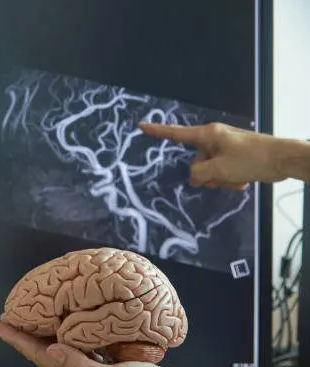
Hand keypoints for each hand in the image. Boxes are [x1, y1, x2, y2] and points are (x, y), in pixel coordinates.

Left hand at [0, 322, 206, 366]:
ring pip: (62, 346)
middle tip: (11, 315)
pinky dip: (73, 331)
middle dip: (27, 334)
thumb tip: (50, 351)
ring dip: (46, 331)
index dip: (18, 340)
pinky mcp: (110, 364)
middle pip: (45, 350)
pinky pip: (83, 344)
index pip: (40, 356)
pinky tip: (75, 321)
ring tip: (35, 315)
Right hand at [138, 122, 283, 189]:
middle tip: (219, 179)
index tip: (141, 126)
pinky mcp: (235, 158)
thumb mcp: (219, 169)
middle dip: (205, 175)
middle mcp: (214, 139)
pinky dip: (230, 179)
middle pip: (196, 161)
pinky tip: (243, 180)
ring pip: (210, 170)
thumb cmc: (250, 159)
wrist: (283, 159)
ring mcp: (225, 148)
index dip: (158, 131)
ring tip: (236, 180)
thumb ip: (198, 173)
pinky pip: (223, 172)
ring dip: (220, 180)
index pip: (176, 133)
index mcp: (208, 135)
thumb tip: (193, 176)